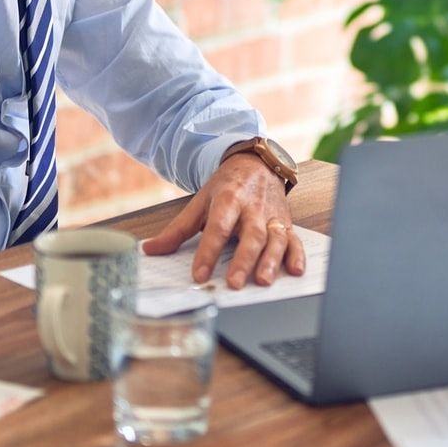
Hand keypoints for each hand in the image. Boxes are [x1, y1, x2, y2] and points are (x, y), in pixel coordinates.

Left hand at [141, 153, 303, 288]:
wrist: (257, 164)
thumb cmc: (227, 187)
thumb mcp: (200, 202)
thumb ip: (177, 230)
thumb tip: (150, 249)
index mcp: (229, 200)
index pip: (217, 228)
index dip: (208, 252)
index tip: (199, 274)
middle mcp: (253, 208)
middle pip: (250, 235)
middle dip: (243, 260)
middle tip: (234, 282)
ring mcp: (272, 216)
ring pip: (275, 239)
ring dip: (271, 260)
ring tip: (263, 280)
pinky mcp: (286, 223)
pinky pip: (295, 240)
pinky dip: (297, 255)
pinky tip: (295, 271)